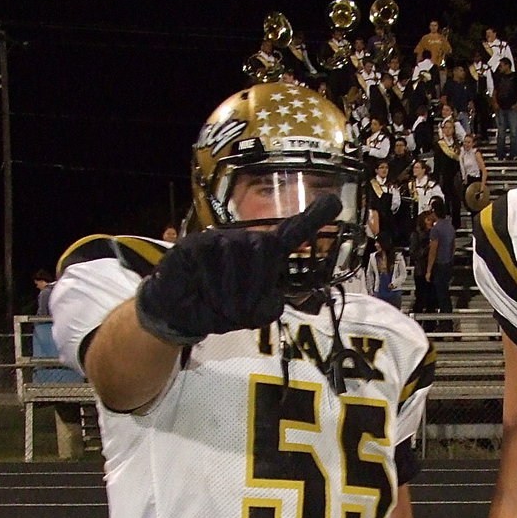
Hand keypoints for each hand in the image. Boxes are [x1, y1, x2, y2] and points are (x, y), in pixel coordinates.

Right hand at [134, 195, 341, 344]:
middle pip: (265, 248)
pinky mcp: (195, 243)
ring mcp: (220, 239)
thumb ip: (271, 304)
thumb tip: (275, 295)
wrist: (182, 313)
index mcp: (264, 257)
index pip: (292, 234)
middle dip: (254, 285)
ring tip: (218, 300)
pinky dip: (209, 282)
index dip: (313, 219)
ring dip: (230, 289)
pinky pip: (210, 259)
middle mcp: (246, 242)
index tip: (334, 203)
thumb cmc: (221, 307)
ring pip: (237, 254)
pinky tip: (202, 287)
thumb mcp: (254, 313)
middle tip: (239, 309)